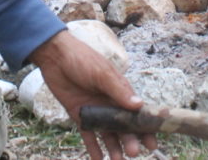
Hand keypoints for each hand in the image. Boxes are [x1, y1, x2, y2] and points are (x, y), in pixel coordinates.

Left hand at [31, 31, 155, 159]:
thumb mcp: (102, 73)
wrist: (55, 57)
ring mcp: (96, 111)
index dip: (145, 128)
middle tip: (133, 153)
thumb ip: (119, 90)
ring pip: (108, 134)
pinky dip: (93, 149)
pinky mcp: (80, 116)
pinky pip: (89, 136)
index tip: (152, 143)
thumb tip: (139, 105)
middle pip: (123, 127)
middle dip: (130, 140)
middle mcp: (110, 104)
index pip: (137, 113)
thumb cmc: (82, 60)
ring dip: (114, 148)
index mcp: (120, 92)